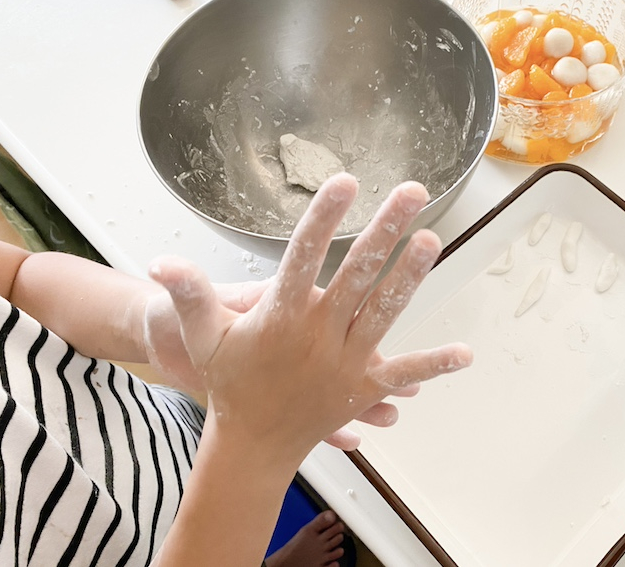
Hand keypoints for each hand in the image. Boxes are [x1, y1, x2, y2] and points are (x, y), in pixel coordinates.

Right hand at [147, 173, 472, 470]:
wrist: (251, 444)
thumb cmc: (229, 380)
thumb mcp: (200, 335)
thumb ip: (187, 295)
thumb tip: (159, 264)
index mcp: (281, 316)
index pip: (303, 255)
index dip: (324, 217)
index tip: (346, 181)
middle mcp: (318, 334)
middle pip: (356, 273)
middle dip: (385, 229)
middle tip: (413, 192)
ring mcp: (345, 360)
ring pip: (383, 311)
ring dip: (409, 276)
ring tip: (432, 239)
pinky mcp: (361, 386)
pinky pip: (400, 372)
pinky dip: (432, 365)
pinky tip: (465, 354)